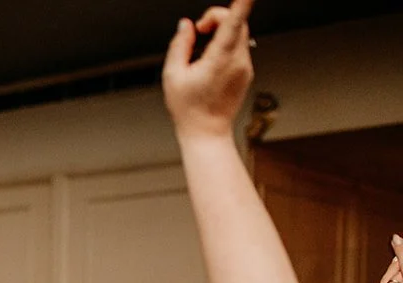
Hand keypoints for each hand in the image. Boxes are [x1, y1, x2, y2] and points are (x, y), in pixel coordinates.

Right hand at [162, 0, 254, 139]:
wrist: (207, 132)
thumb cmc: (188, 109)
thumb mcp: (172, 76)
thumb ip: (179, 45)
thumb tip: (186, 26)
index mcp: (219, 59)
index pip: (234, 22)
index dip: (242, 3)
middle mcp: (238, 60)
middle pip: (236, 22)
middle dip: (217, 18)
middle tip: (198, 33)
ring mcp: (245, 66)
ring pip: (238, 34)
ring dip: (220, 33)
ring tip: (201, 55)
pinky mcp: (247, 71)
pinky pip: (238, 47)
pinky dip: (224, 47)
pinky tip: (209, 66)